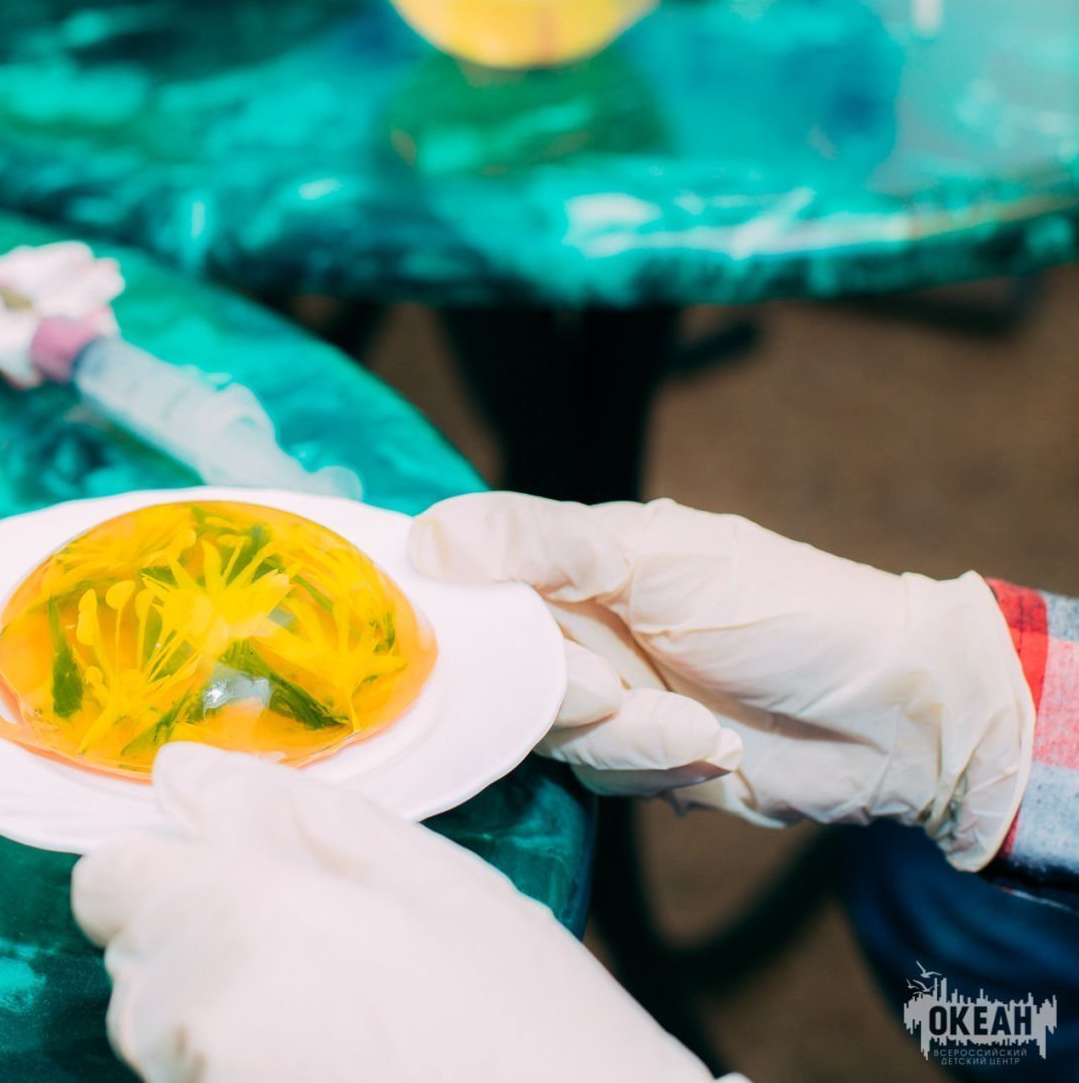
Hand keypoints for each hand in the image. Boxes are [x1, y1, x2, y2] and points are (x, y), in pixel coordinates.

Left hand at [72, 744, 714, 1082]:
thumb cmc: (534, 1031)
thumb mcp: (438, 887)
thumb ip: (293, 817)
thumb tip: (185, 775)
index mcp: (243, 920)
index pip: (106, 880)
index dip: (169, 872)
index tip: (236, 885)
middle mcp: (193, 1018)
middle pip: (134, 958)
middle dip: (203, 945)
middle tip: (325, 963)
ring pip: (160, 1031)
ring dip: (220, 1018)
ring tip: (341, 1029)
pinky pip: (190, 1081)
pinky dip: (238, 1069)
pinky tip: (331, 1067)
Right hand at [409, 493, 1035, 870]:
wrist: (891, 717)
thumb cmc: (786, 611)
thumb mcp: (659, 561)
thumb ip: (542, 545)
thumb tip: (426, 540)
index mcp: (572, 559)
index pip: (467, 577)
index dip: (452, 612)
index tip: (459, 642)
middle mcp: (575, 625)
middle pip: (496, 670)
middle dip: (560, 693)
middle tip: (617, 692)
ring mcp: (603, 695)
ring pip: (546, 734)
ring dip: (624, 739)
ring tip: (696, 725)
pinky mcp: (633, 758)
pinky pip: (595, 779)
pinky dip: (653, 768)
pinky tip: (712, 750)